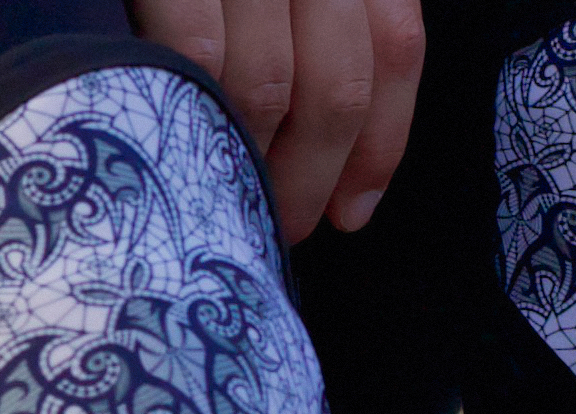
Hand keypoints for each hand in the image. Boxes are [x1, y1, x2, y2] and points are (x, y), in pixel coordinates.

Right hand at [133, 0, 422, 244]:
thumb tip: (352, 181)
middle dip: (312, 177)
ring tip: (226, 189)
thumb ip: (326, 26)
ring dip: (252, 159)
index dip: (380, 145)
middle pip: (338, 85)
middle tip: (283, 224)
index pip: (394, 45)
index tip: (353, 211)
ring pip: (272, 83)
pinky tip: (181, 127)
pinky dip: (197, 105)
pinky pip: (199, 50)